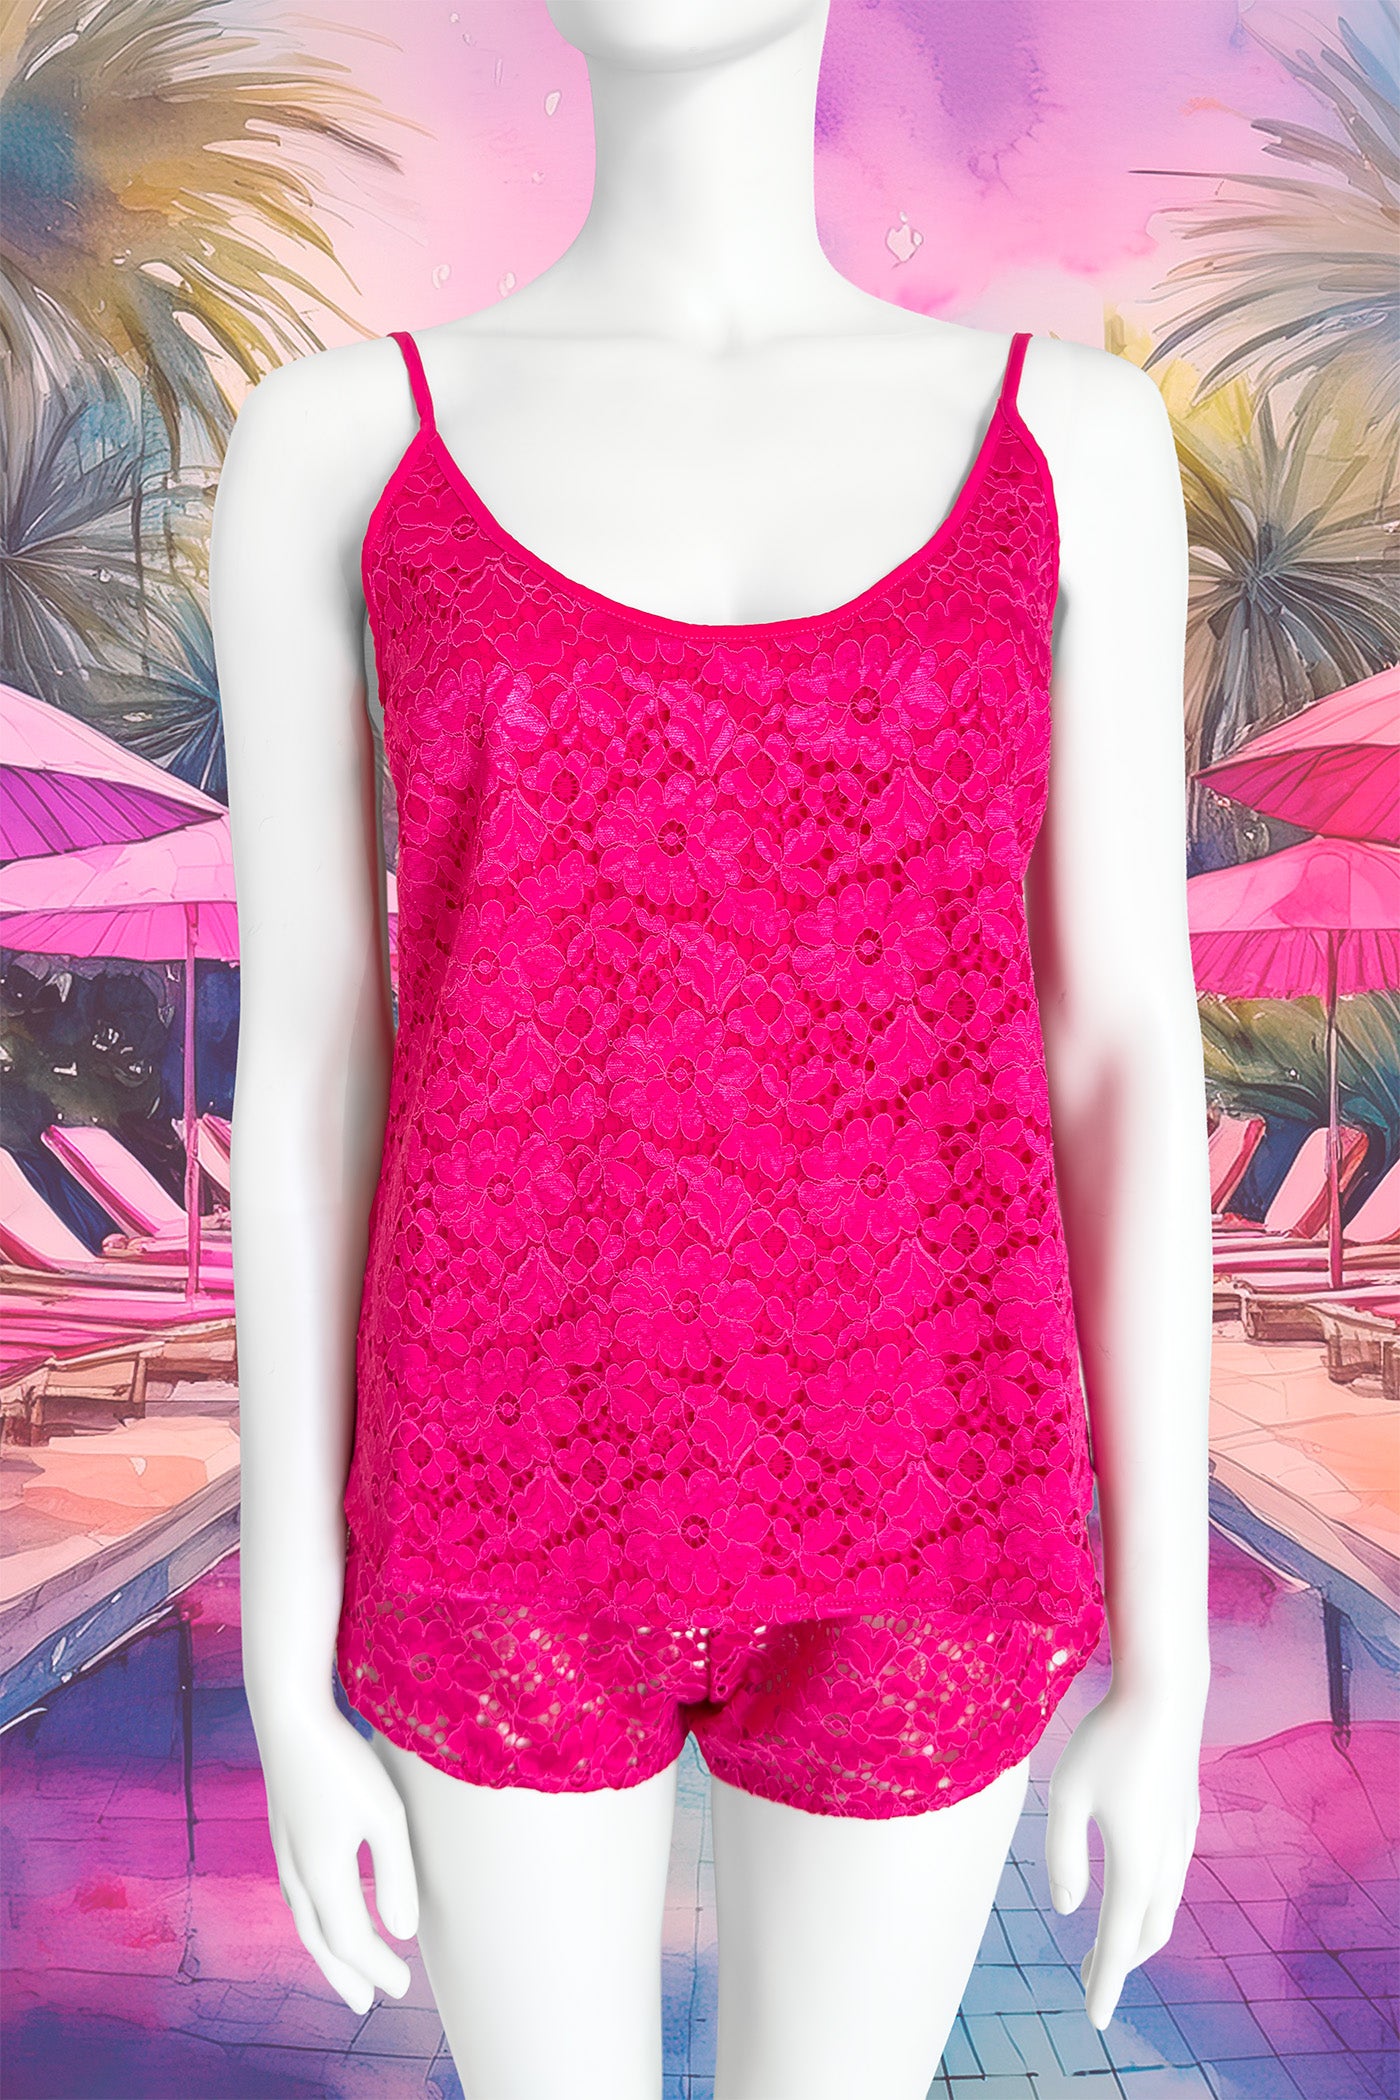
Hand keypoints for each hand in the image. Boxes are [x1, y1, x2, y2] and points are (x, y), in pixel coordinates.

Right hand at [256, 1704, 419, 2013]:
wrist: (288, 1715)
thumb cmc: (343, 1761)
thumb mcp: (384, 1815)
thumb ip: (394, 1875)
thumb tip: (403, 1932)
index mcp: (322, 1874)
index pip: (351, 1941)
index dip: (376, 1968)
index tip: (402, 1988)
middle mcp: (296, 1872)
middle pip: (319, 1940)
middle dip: (344, 1974)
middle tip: (364, 2005)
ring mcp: (283, 1852)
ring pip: (303, 1920)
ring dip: (325, 1950)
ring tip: (344, 1967)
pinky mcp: (282, 1832)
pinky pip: (296, 1896)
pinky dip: (313, 1920)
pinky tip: (322, 1910)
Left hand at [1045, 1676, 1205, 2028]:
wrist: (1165, 1694)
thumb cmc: (1107, 1739)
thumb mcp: (1067, 1794)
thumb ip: (1064, 1855)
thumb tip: (1068, 1907)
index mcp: (1134, 1862)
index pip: (1117, 1940)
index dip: (1105, 1984)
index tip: (1095, 2019)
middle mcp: (1165, 1859)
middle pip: (1147, 1933)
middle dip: (1120, 1963)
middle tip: (1091, 1982)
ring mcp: (1181, 1838)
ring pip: (1164, 1906)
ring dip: (1138, 1933)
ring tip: (1110, 1947)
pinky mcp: (1185, 1816)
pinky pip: (1172, 1878)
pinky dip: (1153, 1902)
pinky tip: (1139, 1892)